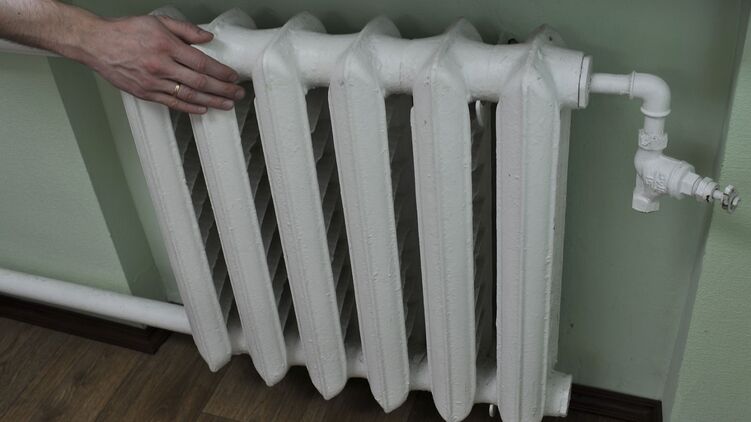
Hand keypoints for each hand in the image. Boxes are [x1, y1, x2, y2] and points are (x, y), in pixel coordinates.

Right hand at [81, 15, 244, 113]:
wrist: (96, 43)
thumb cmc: (126, 31)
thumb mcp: (158, 22)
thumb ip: (186, 30)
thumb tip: (208, 38)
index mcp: (166, 46)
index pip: (202, 63)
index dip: (221, 72)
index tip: (233, 76)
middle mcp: (161, 66)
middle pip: (200, 82)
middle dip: (223, 89)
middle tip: (238, 93)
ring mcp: (153, 82)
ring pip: (189, 95)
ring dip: (212, 101)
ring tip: (227, 104)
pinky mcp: (145, 93)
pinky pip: (172, 103)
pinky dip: (190, 107)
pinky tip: (203, 109)